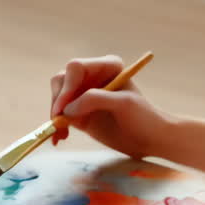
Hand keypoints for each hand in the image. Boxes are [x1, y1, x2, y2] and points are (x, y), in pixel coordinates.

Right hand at [49, 55, 172, 157]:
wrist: (150, 139)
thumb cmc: (144, 117)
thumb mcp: (124, 103)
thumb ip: (95, 99)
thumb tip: (67, 109)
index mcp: (106, 65)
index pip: (76, 68)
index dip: (67, 87)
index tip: (63, 109)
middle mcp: (92, 77)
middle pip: (61, 80)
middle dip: (57, 101)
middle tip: (58, 123)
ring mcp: (83, 95)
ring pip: (57, 97)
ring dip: (54, 115)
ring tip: (60, 135)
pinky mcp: (79, 112)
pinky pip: (59, 115)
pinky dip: (56, 126)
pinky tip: (58, 139)